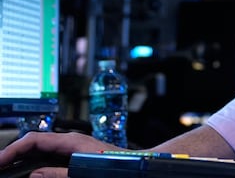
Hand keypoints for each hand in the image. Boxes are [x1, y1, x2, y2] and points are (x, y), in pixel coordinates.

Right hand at [0, 131, 118, 177]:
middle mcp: (72, 141)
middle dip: (15, 154)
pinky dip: (37, 162)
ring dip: (24, 159)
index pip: (34, 140)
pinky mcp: (78, 155)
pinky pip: (52, 155)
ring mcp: (75, 147)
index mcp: (72, 141)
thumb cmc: (119, 166)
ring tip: (9, 168)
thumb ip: (58, 174)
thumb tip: (33, 175)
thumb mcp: (84, 172)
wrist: (140, 164)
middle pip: (35, 143)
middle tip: (0, 167)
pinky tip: (31, 170)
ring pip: (42, 150)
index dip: (13, 150)